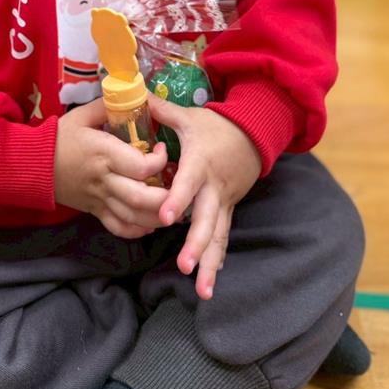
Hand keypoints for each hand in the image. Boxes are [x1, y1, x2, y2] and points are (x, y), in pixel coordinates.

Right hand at [54, 98, 168, 238]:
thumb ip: (109, 108)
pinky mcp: (94, 211)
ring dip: (156, 216)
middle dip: (165, 197)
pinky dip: (137, 230)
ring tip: (171, 206)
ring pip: (133, 217)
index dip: (159, 161)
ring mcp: (99, 198)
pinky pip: (118, 227)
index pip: (140, 166)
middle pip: (140, 198)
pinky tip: (150, 223)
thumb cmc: (60, 137)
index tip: (162, 150)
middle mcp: (104, 179)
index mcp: (103, 153)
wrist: (33, 164)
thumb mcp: (83, 115)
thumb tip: (134, 98)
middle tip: (177, 186)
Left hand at [148, 95, 261, 301]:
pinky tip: (210, 282)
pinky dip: (217, 259)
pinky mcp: (228, 210)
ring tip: (203, 291)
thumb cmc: (215, 126)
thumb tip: (134, 97)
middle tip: (185, 266)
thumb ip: (160, 111)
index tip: (164, 218)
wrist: (254, 134)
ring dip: (210, 263)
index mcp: (200, 162)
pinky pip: (223, 237)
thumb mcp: (188, 117)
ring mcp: (223, 202)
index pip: (188, 183)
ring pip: (218, 235)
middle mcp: (213, 187)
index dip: (177, 199)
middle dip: (196, 245)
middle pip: (206, 219)